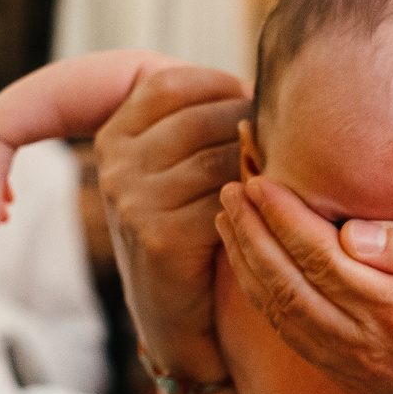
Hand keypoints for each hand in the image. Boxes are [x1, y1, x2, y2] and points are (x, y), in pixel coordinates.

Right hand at [93, 66, 248, 382]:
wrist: (179, 314)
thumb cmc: (193, 228)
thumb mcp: (180, 166)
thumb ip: (199, 119)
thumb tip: (264, 79)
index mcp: (113, 134)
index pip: (170, 82)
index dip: (220, 88)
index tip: (251, 108)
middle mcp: (113, 163)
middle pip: (202, 118)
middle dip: (250, 128)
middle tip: (279, 149)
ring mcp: (129, 198)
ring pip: (219, 156)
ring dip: (259, 165)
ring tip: (280, 178)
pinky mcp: (157, 235)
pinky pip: (225, 198)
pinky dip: (255, 203)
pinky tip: (268, 211)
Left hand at [213, 175, 392, 393]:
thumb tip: (353, 232)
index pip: (322, 258)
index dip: (284, 216)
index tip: (260, 178)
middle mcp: (371, 348)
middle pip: (288, 286)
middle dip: (252, 234)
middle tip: (230, 187)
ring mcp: (359, 370)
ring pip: (282, 315)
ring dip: (248, 265)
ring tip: (229, 220)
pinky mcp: (357, 381)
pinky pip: (295, 339)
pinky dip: (264, 301)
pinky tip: (254, 271)